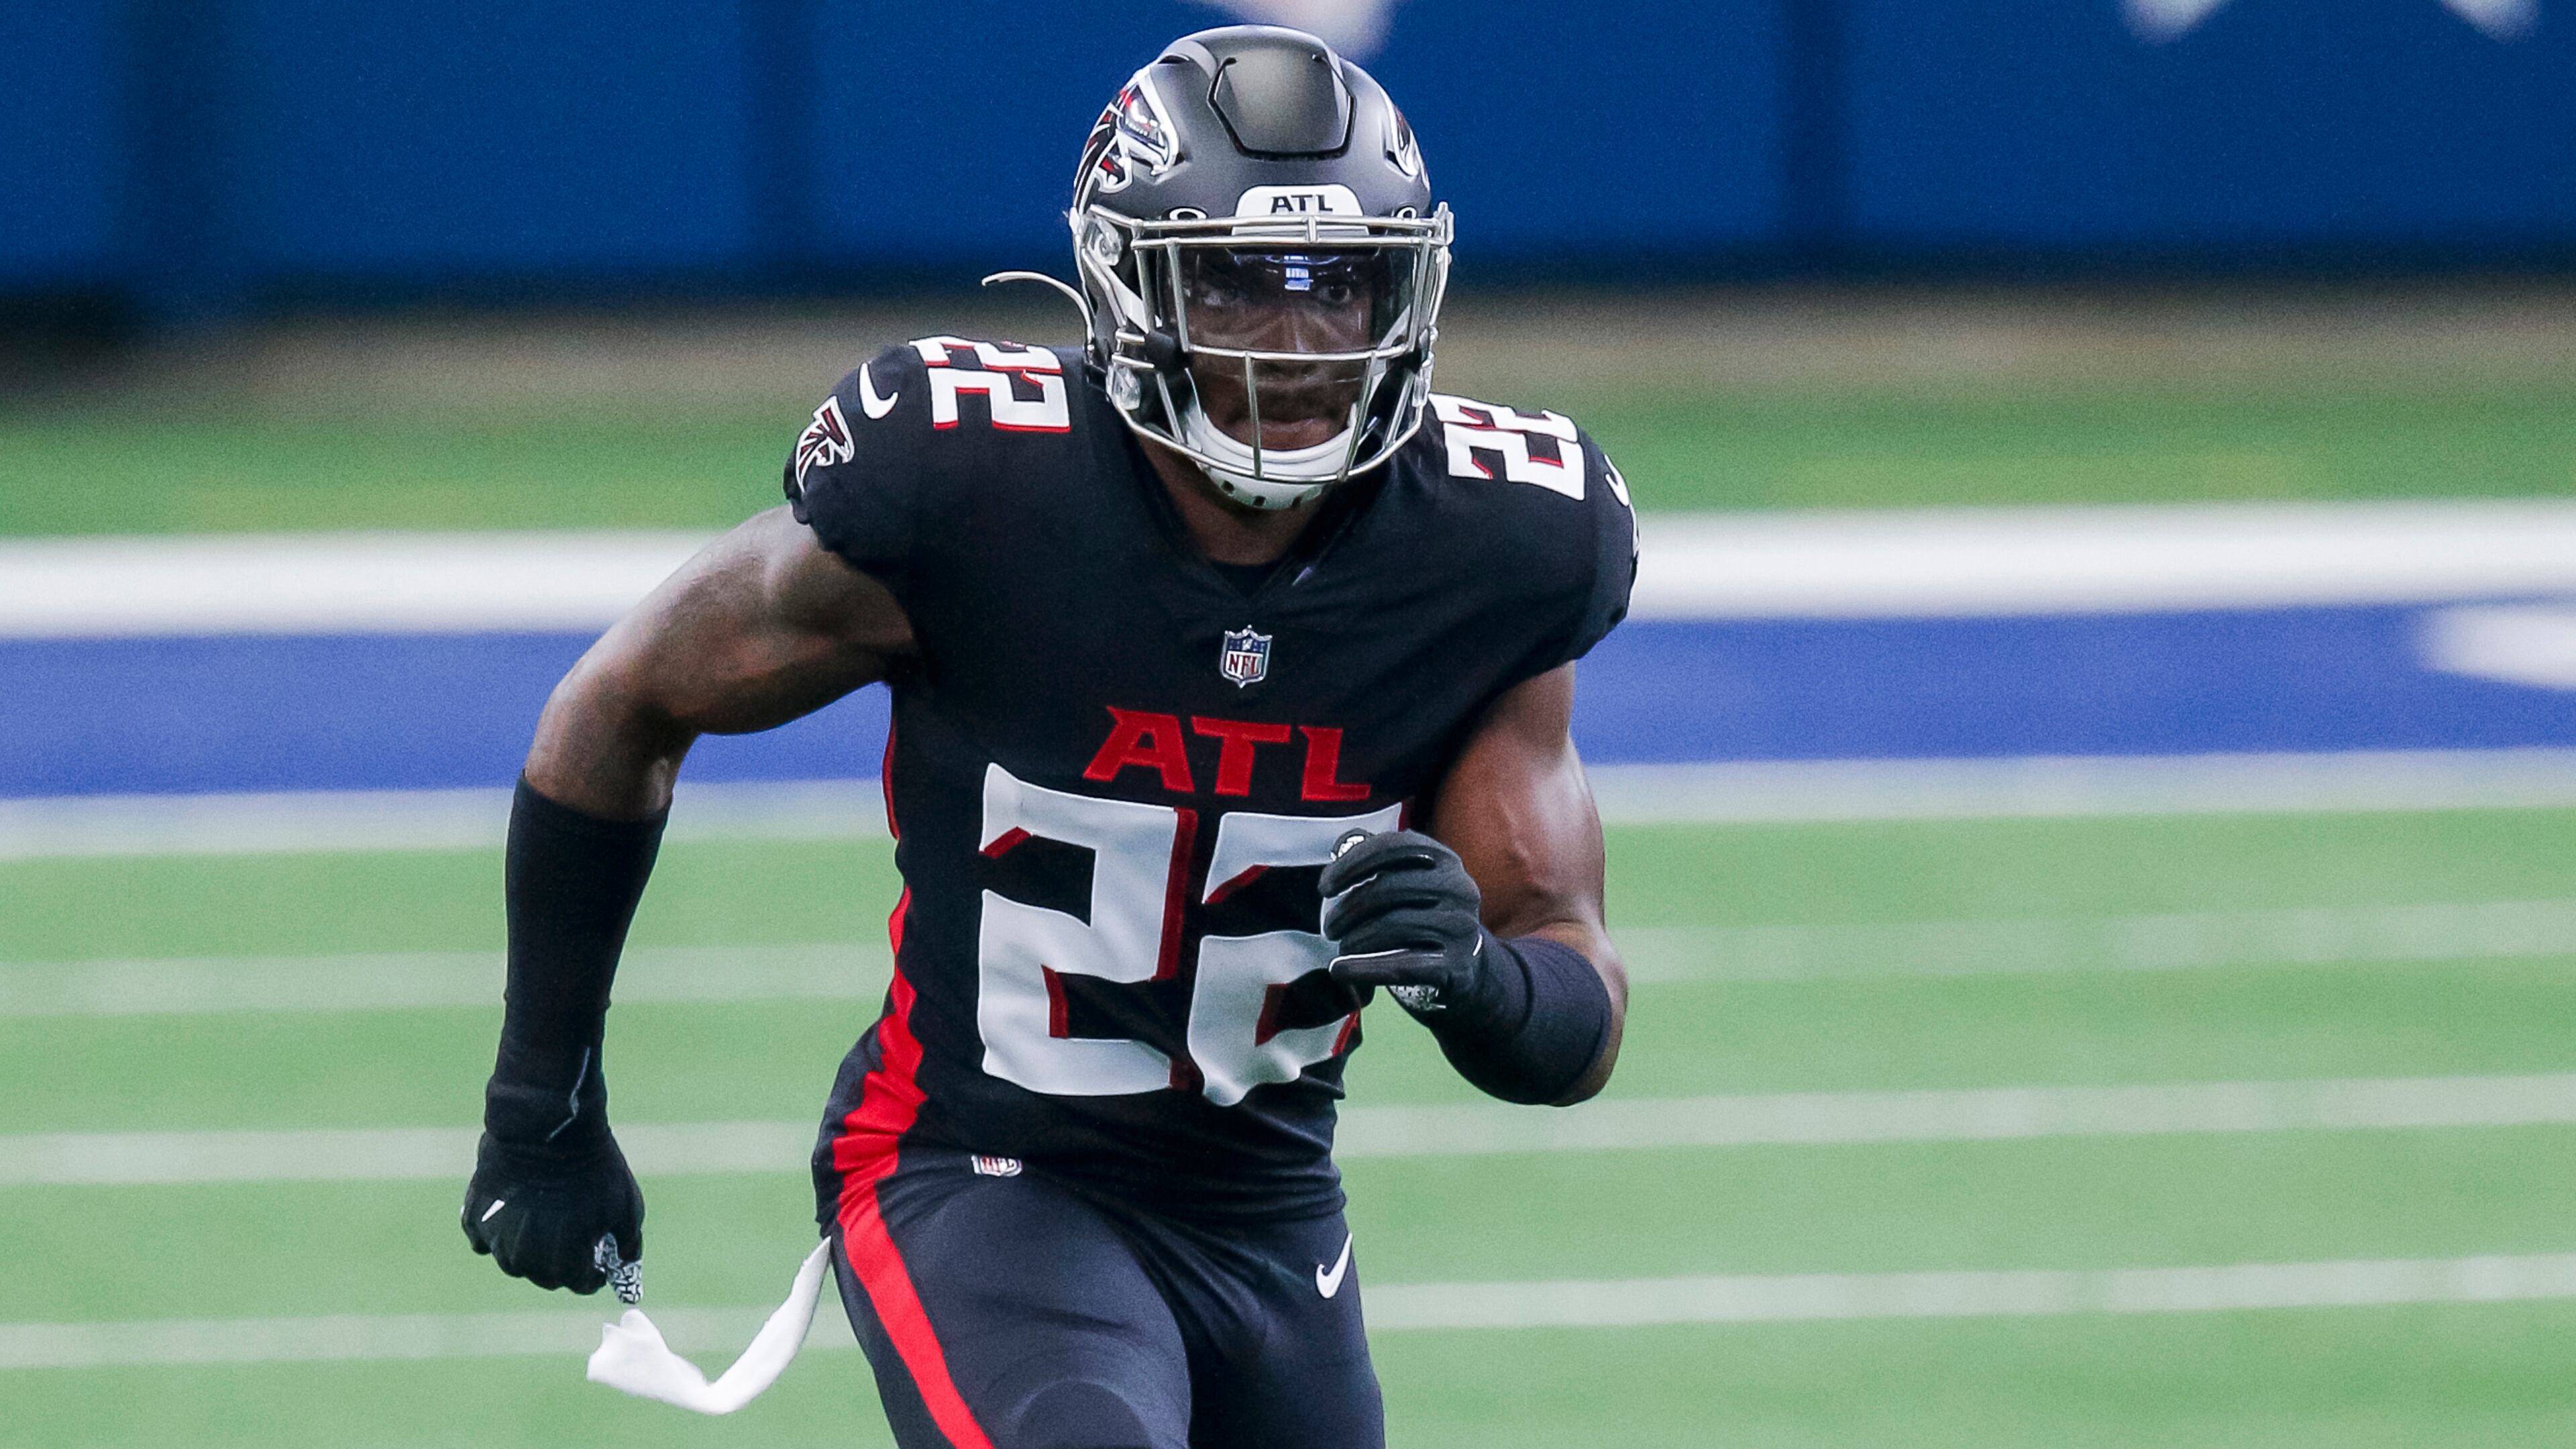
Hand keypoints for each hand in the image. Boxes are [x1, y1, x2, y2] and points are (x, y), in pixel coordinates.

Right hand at [462, 1129, 644, 1300]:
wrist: (547, 1128)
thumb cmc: (594, 1167)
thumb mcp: (627, 1205)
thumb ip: (628, 1241)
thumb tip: (625, 1262)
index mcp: (566, 1262)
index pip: (580, 1284)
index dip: (593, 1274)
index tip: (598, 1261)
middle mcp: (527, 1260)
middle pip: (546, 1277)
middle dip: (563, 1265)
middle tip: (573, 1241)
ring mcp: (497, 1240)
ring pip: (514, 1262)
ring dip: (530, 1251)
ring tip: (544, 1225)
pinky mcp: (475, 1217)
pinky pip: (483, 1239)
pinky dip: (496, 1233)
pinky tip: (511, 1214)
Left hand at [1322, 829, 1499, 1018]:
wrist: (1466, 963)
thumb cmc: (1424, 914)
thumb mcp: (1410, 879)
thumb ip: (1378, 857)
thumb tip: (1343, 843)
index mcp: (1445, 859)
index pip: (1394, 847)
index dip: (1353, 863)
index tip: (1324, 887)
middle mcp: (1458, 888)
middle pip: (1390, 888)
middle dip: (1349, 908)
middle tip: (1329, 927)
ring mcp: (1460, 927)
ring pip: (1394, 925)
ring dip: (1355, 938)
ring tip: (1341, 947)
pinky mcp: (1456, 965)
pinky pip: (1402, 965)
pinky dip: (1364, 968)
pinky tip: (1339, 970)